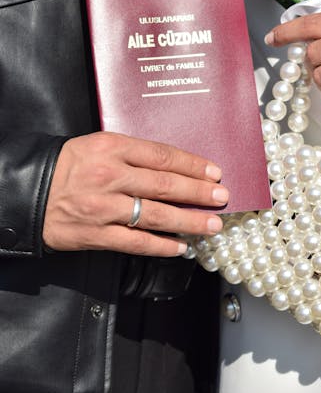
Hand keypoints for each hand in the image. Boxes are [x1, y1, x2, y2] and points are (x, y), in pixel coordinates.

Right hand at [43, 132, 228, 255]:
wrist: (27, 192)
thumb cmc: (67, 166)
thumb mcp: (97, 145)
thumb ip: (132, 153)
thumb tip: (175, 167)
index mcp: (111, 147)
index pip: (161, 156)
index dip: (192, 165)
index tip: (213, 172)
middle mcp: (109, 176)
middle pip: (164, 185)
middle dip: (198, 192)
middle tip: (221, 198)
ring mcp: (103, 207)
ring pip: (155, 215)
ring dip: (188, 221)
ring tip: (211, 225)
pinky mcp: (96, 235)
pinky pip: (136, 242)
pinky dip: (161, 246)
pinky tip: (181, 247)